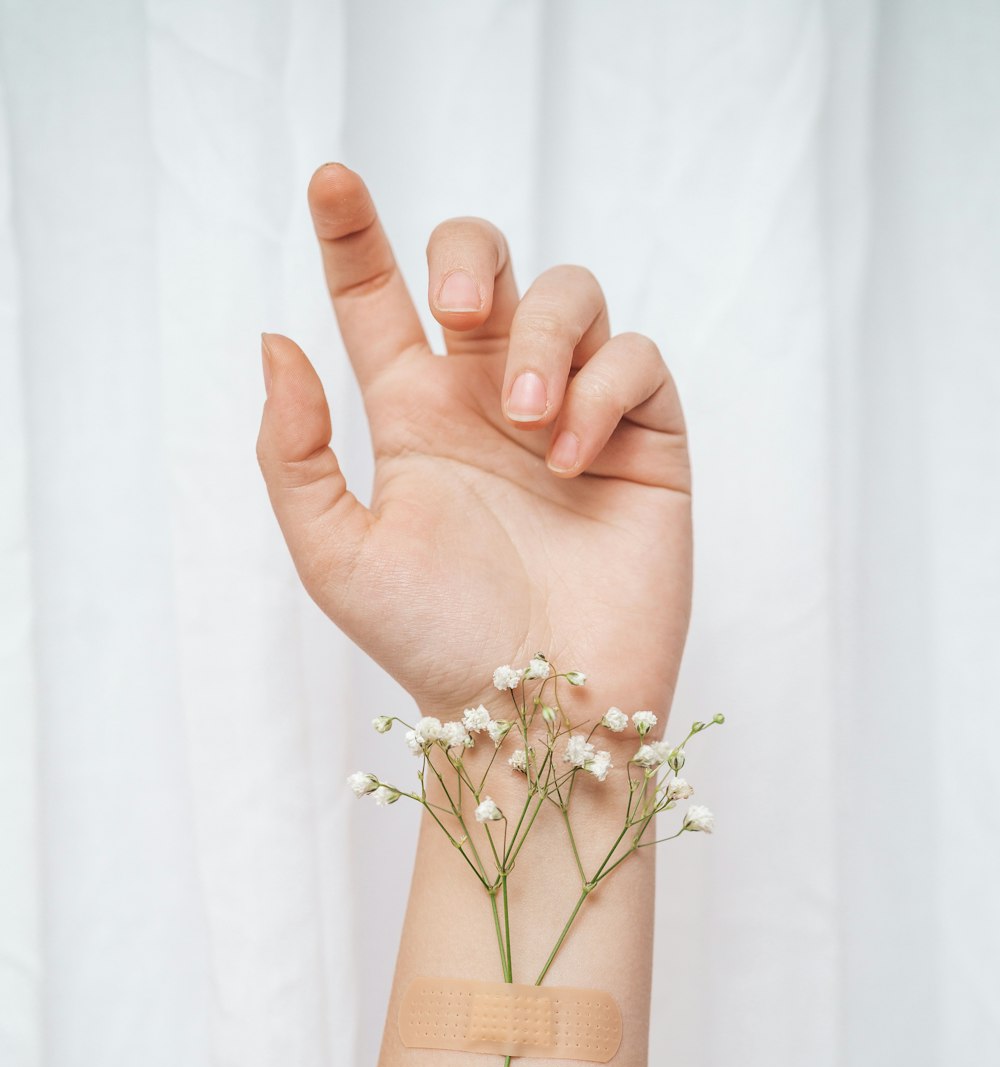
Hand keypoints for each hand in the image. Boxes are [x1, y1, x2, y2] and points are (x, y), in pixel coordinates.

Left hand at [256, 163, 691, 722]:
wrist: (537, 717)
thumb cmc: (435, 645)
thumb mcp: (337, 556)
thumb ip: (294, 453)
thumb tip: (277, 342)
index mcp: (416, 417)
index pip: (380, 301)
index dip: (354, 235)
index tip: (328, 181)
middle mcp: (492, 402)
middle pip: (487, 264)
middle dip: (472, 253)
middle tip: (457, 305)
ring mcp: (574, 416)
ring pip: (571, 296)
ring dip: (545, 339)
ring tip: (529, 421)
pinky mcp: (644, 443)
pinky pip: (636, 363)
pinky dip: (605, 388)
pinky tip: (574, 455)